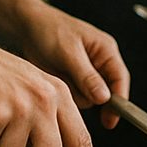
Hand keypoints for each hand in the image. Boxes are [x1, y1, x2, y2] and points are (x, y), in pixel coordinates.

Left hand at [16, 2, 130, 130]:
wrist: (26, 26)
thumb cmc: (49, 30)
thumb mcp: (68, 52)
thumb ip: (87, 76)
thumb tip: (105, 97)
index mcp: (106, 49)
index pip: (120, 79)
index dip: (119, 101)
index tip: (110, 120)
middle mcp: (100, 62)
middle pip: (104, 93)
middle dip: (86, 93)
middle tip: (68, 80)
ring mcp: (86, 73)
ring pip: (88, 98)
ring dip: (72, 93)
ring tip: (59, 72)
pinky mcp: (73, 80)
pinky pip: (74, 97)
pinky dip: (64, 92)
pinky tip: (55, 76)